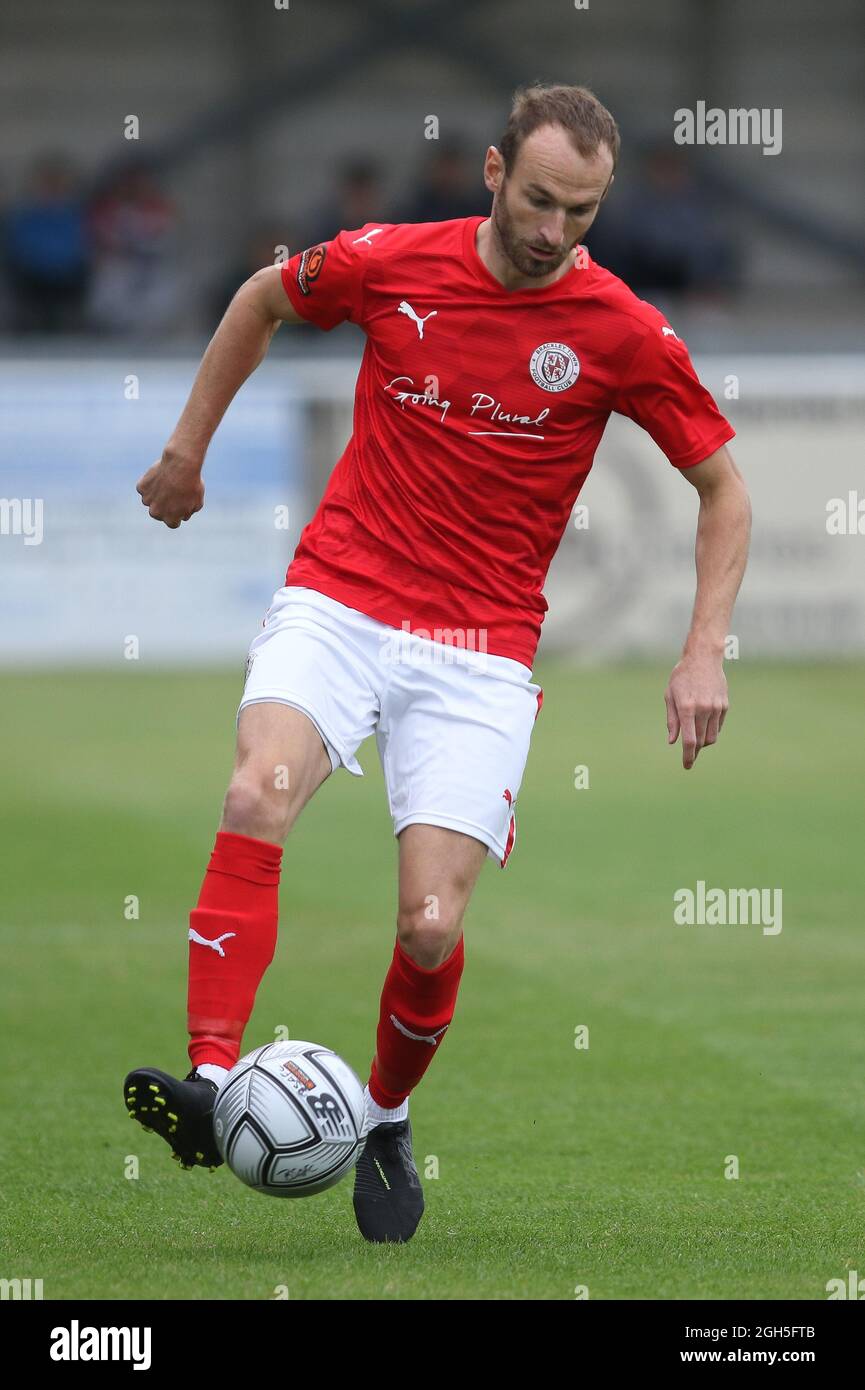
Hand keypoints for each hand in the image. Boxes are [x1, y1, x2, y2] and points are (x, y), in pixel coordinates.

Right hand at [136, 448, 204, 528]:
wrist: (181, 465)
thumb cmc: (192, 484)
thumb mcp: (197, 502)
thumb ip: (188, 512)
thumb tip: (182, 515)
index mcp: (170, 520)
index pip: (172, 522)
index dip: (178, 513)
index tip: (182, 503)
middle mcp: (156, 513)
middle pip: (159, 512)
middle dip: (165, 505)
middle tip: (173, 492)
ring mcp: (147, 500)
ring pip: (150, 500)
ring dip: (156, 495)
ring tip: (167, 483)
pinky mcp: (141, 487)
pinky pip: (144, 488)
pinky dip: (150, 483)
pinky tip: (159, 477)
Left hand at [664, 653, 727, 769]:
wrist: (703, 658)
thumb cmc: (682, 677)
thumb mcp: (670, 696)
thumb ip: (672, 720)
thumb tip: (673, 741)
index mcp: (687, 708)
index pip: (690, 741)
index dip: (688, 756)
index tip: (686, 766)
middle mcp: (703, 709)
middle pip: (702, 742)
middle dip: (695, 751)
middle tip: (689, 754)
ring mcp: (716, 707)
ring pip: (712, 737)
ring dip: (703, 743)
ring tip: (696, 740)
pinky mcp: (724, 705)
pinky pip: (718, 726)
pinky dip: (710, 731)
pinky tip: (703, 726)